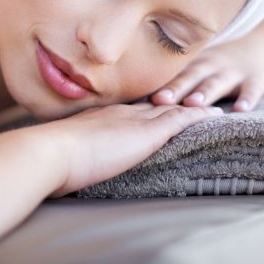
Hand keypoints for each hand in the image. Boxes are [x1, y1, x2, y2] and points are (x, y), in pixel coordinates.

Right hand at [36, 102, 222, 197]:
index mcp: (102, 116)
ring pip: (173, 108)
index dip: (150, 108)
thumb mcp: (65, 151)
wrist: (51, 152)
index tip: (161, 107)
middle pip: (157, 105)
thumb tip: (69, 163)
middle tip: (194, 99)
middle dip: (176, 102)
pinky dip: (199, 115)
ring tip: (212, 105)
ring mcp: (136, 120)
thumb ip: (74, 153)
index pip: (134, 110)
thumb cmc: (49, 157)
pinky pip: (181, 119)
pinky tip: (214, 115)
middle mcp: (123, 112)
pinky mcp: (148, 132)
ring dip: (194, 106)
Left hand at [149, 41, 263, 112]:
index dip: (160, 84)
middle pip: (191, 77)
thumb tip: (135, 99)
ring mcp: (234, 71)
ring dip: (206, 92)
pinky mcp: (257, 79)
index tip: (143, 96)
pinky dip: (248, 98)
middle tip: (160, 99)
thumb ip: (173, 79)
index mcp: (193, 63)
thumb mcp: (195, 65)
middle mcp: (211, 64)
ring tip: (194, 103)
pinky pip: (253, 89)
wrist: (257, 47)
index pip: (174, 75)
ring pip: (218, 82)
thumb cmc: (214, 66)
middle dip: (176, 88)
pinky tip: (241, 109)